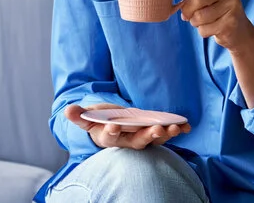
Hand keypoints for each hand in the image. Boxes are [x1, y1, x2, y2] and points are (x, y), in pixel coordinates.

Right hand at [64, 103, 190, 149]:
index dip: (112, 132)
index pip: (110, 137)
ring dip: (165, 134)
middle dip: (147, 136)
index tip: (114, 126)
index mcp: (108, 137)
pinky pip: (165, 133)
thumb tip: (67, 110)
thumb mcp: (87, 117)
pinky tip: (186, 126)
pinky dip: (176, 130)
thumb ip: (79, 115)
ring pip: (154, 139)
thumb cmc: (99, 121)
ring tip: (175, 128)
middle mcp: (126, 141)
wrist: (111, 125)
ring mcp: (141, 138)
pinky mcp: (152, 132)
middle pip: (137, 142)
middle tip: (156, 130)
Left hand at [179, 0, 253, 51]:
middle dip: (186, 8)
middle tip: (187, 12)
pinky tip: (210, 27)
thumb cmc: (214, 4)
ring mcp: (233, 5)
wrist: (237, 28)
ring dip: (193, 21)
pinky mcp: (231, 23)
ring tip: (199, 19)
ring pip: (199, 16)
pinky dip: (202, 30)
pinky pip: (205, 29)